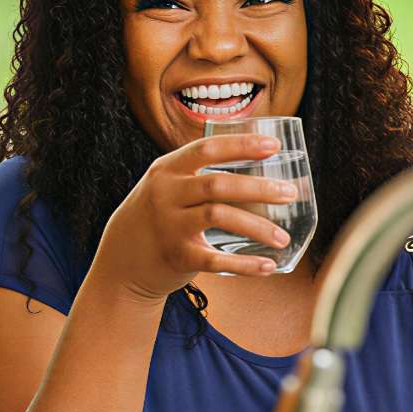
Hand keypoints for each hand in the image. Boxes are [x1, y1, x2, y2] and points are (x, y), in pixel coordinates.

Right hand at [92, 134, 298, 301]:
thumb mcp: (169, 187)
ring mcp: (170, 225)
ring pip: (220, 217)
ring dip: (258, 227)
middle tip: (290, 193)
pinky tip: (267, 266)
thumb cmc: (160, 216)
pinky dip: (245, 264)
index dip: (242, 145)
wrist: (122, 259)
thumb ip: (202, 176)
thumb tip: (264, 171)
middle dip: (260, 187)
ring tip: (283, 238)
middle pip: (219, 184)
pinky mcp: (177, 256)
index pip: (207, 148)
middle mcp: (166, 194)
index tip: (274, 145)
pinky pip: (216, 259)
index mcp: (168, 170)